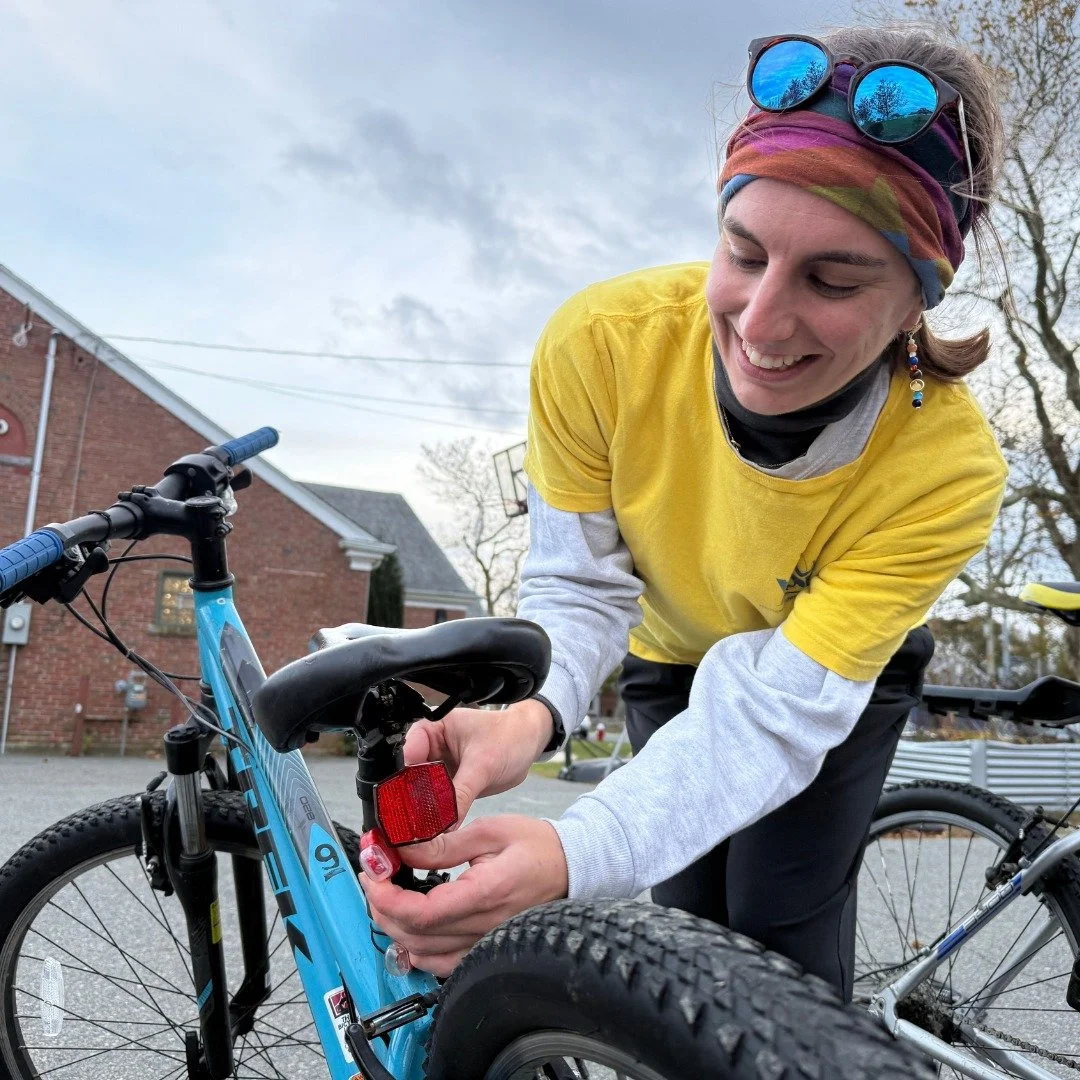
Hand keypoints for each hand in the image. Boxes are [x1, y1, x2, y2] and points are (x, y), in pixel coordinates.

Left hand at [361, 815, 567, 976]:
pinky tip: (408, 928)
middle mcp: (484, 926)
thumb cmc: (536, 846)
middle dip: (382, 907)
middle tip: (373, 876)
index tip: (373, 872)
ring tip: (385, 895)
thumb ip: (443, 844)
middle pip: (414, 936)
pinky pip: (441, 965)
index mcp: (485, 893)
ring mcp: (484, 943)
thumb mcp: (489, 831)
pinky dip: (416, 950)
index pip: (422, 912)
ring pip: (422, 954)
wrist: (570, 867)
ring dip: (394, 927)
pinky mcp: (484, 949)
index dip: (387, 897)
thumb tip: (402, 848)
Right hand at [404, 699, 553, 821]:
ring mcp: (437, 766)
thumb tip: (442, 824)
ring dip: (422, 810)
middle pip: (408, 776)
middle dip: (410, 800)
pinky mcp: (447, 783)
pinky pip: (435, 800)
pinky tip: (436, 828)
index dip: (402, 781)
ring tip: (423, 830)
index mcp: (432, 728)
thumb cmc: (509, 737)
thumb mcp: (483, 764)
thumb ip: (460, 794)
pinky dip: (436, 814)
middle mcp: (430, 747)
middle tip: (412, 825)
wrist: (529, 743)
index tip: (406, 806)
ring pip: (419, 791)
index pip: (406, 755)